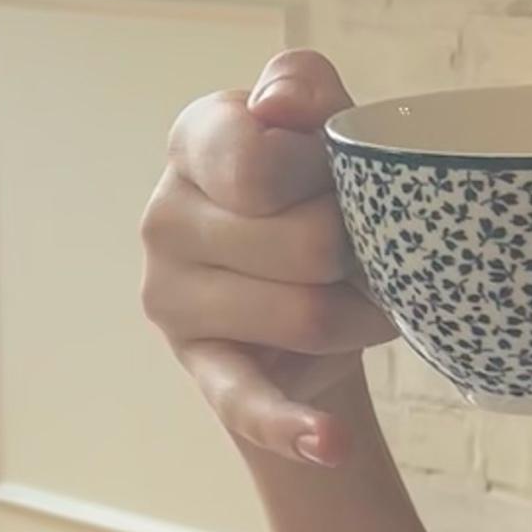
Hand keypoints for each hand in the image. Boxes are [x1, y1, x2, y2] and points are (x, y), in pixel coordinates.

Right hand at [140, 49, 396, 465]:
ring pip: (307, 312)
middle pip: (306, 244)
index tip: (339, 177)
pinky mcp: (201, 365)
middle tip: (367, 248)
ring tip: (365, 296)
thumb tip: (275, 107)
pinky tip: (331, 443)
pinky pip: (248, 402)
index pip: (261, 164)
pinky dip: (293, 428)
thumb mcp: (324, 124)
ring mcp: (171, 296)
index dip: (325, 174)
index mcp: (194, 138)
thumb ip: (307, 88)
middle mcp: (164, 213)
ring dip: (363, 312)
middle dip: (363, 251)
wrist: (316, 277)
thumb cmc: (321, 186)